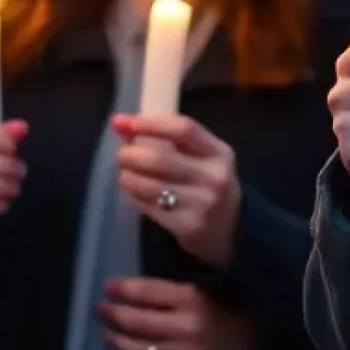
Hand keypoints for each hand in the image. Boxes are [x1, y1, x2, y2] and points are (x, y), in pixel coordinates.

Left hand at [98, 278, 257, 349]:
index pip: (147, 293)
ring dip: (116, 341)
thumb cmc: (225, 304)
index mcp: (192, 299)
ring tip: (106, 333)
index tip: (107, 286)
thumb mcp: (200, 287)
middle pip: (138, 323)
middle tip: (100, 309)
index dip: (123, 289)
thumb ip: (168, 290)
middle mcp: (187, 328)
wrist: (254, 337)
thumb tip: (128, 289)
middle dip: (113, 315)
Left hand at [110, 114, 240, 268]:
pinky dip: (134, 196)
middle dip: (131, 154)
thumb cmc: (208, 182)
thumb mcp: (201, 155)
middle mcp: (214, 177)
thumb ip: (166, 136)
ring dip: (128, 176)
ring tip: (125, 173)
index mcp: (219, 153)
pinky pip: (149, 207)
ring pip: (149, 185)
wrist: (230, 227)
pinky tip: (133, 191)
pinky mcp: (188, 227)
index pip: (183, 129)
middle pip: (161, 158)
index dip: (150, 123)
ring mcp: (202, 204)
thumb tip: (119, 123)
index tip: (124, 123)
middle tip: (122, 155)